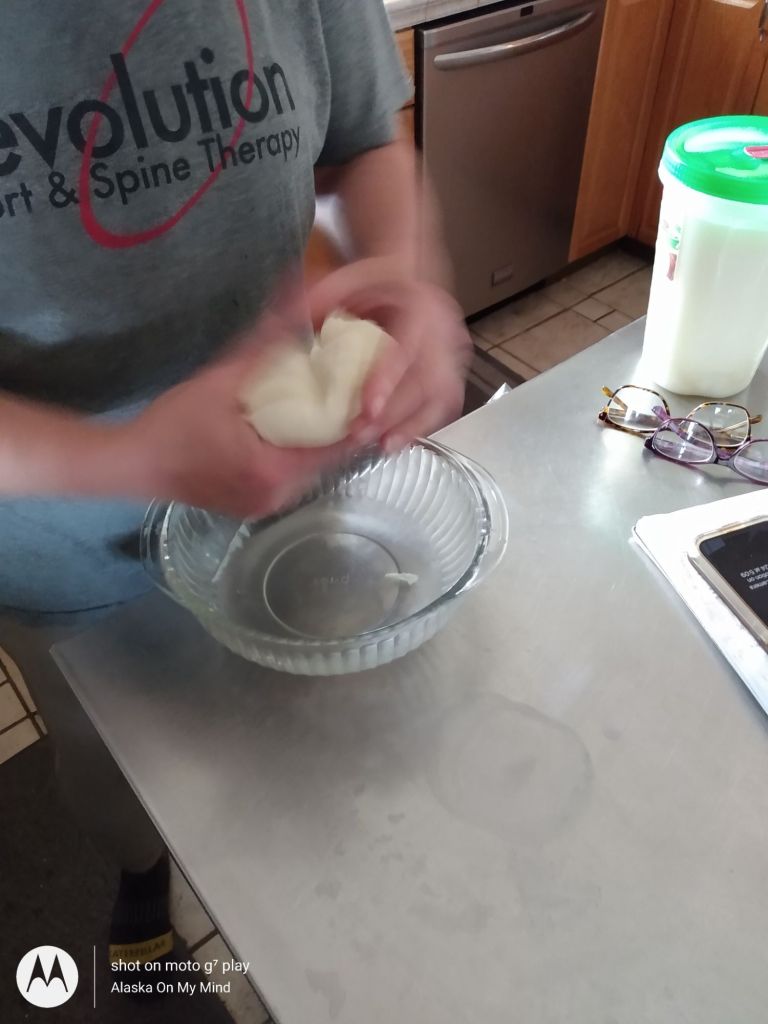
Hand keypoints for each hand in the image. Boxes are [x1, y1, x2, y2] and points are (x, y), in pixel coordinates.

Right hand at [118, 311, 349, 518]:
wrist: (131, 464)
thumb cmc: (171, 424)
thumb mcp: (220, 380)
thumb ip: (263, 347)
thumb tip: (295, 304)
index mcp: (272, 471)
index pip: (335, 447)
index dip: (357, 418)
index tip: (368, 390)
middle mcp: (276, 497)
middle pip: (327, 461)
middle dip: (341, 428)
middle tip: (353, 393)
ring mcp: (265, 506)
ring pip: (311, 471)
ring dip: (321, 442)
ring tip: (331, 406)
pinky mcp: (254, 506)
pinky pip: (291, 479)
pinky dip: (299, 454)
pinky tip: (299, 429)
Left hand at [306, 257, 470, 450]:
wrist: (409, 274)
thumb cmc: (376, 281)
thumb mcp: (345, 278)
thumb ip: (319, 300)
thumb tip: (289, 325)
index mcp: (419, 304)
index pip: (408, 346)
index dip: (389, 380)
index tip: (368, 409)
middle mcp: (441, 329)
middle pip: (427, 380)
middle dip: (395, 414)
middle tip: (361, 436)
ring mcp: (451, 352)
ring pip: (441, 396)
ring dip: (412, 425)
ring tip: (382, 446)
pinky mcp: (451, 370)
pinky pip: (444, 404)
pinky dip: (421, 425)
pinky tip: (396, 440)